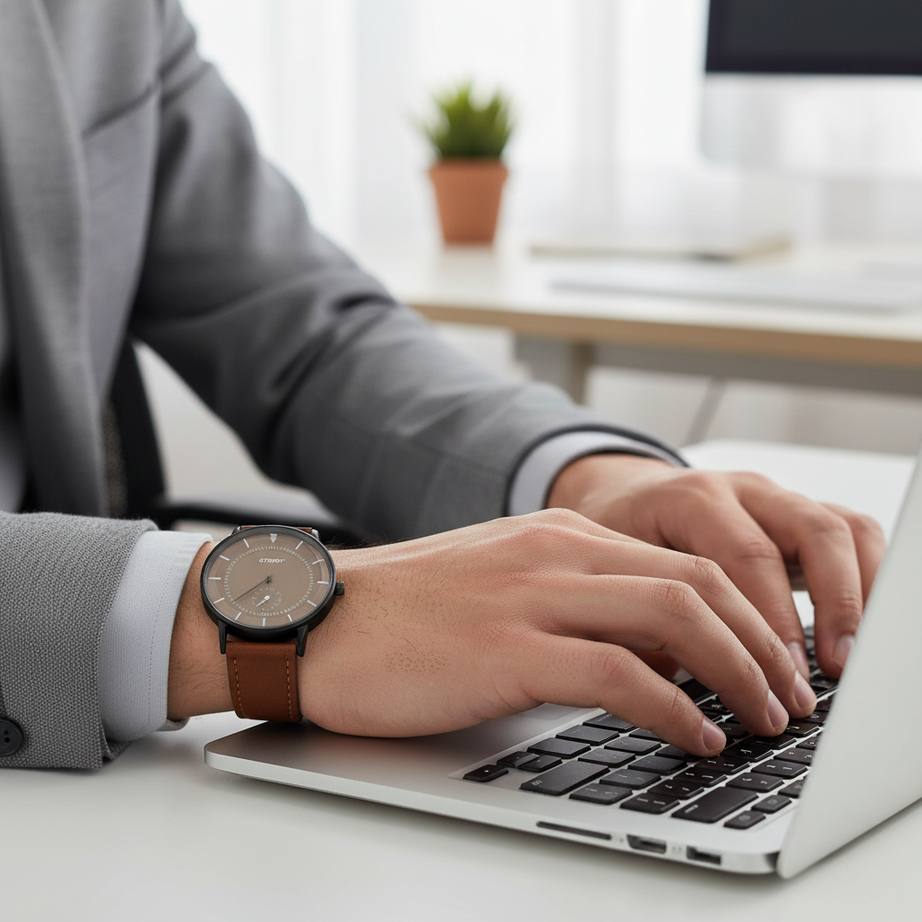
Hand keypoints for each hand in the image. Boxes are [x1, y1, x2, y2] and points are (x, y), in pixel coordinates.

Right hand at [293, 510, 816, 754]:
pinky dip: (672, 707)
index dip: (744, 612)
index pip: (682, 561)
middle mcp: (553, 551)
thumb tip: (651, 653)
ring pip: (673, 616)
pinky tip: (692, 735)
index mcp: (555, 534)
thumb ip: (575, 603)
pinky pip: (618, 672)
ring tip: (758, 717)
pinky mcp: (505, 647)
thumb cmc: (401, 615)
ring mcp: (530, 594)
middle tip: (784, 695)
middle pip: (696, 582)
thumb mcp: (502, 586)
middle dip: (759, 642)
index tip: (768, 659)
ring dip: (734, 671)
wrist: (313, 619)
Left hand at [547, 454, 886, 680]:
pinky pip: (849, 533)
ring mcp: (773, 498)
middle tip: (829, 673)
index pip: (746, 556)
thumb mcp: (613, 571)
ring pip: (838, 529)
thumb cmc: (614, 537)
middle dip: (829, 609)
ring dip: (857, 596)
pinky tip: (863, 628)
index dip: (769, 622)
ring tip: (851, 658)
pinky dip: (866, 577)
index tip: (778, 681)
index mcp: (691, 498)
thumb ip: (643, 616)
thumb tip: (670, 690)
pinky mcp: (794, 515)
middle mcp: (739, 490)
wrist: (620, 496)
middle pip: (808, 533)